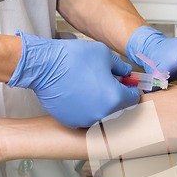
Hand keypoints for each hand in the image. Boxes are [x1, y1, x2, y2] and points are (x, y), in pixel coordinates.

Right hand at [8, 31, 139, 127]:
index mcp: (115, 98)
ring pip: (102, 114)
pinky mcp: (72, 122)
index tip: (126, 84)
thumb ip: (120, 67)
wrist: (43, 66)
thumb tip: (126, 73)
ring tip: (91, 88)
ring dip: (101, 104)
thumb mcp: (104, 55)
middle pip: (119, 108)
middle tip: (108, 84)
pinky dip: (86, 109)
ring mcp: (87, 121)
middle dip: (117, 97)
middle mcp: (103, 114)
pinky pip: (86, 117)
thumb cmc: (73, 58)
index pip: (133, 99)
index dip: (131, 89)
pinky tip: (79, 96)